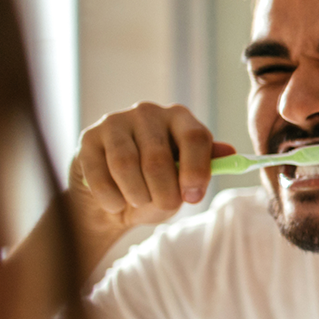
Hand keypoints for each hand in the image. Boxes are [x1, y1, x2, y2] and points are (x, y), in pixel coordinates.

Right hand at [68, 102, 234, 236]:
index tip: (192, 198)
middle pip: (158, 158)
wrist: (114, 201)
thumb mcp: (186, 180)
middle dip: (162, 193)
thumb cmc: (157, 187)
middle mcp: (148, 112)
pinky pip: (100, 174)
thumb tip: (230, 153)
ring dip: (136, 195)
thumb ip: (206, 167)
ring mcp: (115, 121)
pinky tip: (115, 203)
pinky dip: (111, 198)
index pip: (195, 137)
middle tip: (164, 206)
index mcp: (181, 118)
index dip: (196, 171)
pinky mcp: (88, 138)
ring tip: (139, 202)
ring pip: (126, 165)